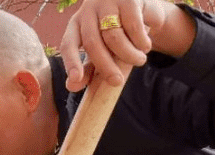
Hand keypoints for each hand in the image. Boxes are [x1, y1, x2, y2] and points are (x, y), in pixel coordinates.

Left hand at [60, 0, 189, 91]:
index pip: (69, 44)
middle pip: (92, 42)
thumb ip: (88, 69)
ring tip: (139, 60)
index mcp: (77, 24)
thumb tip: (72, 87)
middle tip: (117, 81)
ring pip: (113, 36)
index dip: (71, 62)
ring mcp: (108, 2)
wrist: (144, 8)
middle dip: (105, 66)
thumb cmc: (119, 32)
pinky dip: (140, 41)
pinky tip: (145, 46)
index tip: (76, 79)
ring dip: (128, 54)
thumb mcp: (102, 51)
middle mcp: (89, 10)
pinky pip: (133, 26)